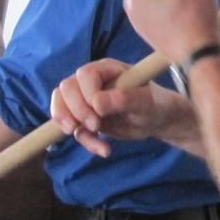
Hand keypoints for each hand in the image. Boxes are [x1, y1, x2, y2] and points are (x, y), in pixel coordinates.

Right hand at [50, 58, 182, 157]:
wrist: (158, 121)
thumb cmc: (156, 104)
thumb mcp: (146, 102)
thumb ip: (124, 99)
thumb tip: (96, 102)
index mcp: (107, 69)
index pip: (84, 75)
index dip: (86, 94)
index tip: (99, 113)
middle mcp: (92, 81)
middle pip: (66, 89)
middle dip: (76, 111)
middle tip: (95, 126)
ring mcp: (86, 99)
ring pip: (61, 106)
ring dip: (70, 124)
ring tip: (91, 137)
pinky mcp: (85, 118)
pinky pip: (73, 128)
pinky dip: (85, 141)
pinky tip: (104, 149)